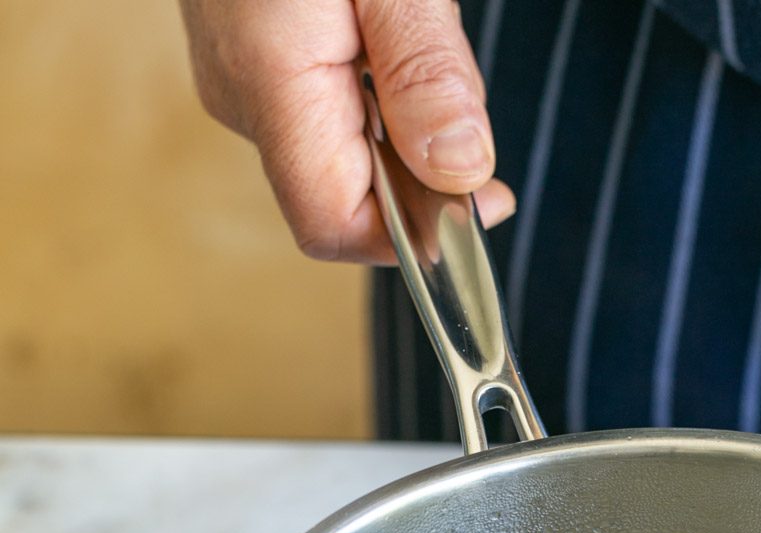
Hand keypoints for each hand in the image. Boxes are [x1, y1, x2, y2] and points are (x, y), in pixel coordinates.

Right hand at [179, 0, 515, 262]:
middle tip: (455, 82)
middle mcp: (244, 96)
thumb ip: (424, 70)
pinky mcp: (251, 58)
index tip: (483, 203)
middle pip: (348, 193)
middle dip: (420, 166)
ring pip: (344, 150)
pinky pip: (327, 108)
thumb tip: (461, 170)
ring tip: (412, 28)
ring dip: (404, 120)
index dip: (411, 238)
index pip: (333, 225)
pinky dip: (378, 90)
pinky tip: (389, 31)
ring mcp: (240, 78)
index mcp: (269, 79)